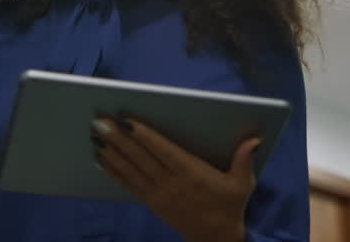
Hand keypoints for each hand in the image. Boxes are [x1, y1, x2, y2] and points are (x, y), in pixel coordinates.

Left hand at [91, 116, 259, 241]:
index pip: (163, 150)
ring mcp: (159, 194)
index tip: (127, 120)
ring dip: (111, 151)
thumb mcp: (243, 184)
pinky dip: (114, 171)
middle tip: (99, 120)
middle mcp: (171, 183)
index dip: (144, 135)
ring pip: (131, 169)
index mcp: (191, 174)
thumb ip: (244, 159)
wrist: (215, 240)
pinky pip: (129, 185)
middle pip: (141, 157)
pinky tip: (101, 159)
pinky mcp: (152, 203)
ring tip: (95, 136)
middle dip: (118, 138)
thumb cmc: (229, 206)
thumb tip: (254, 140)